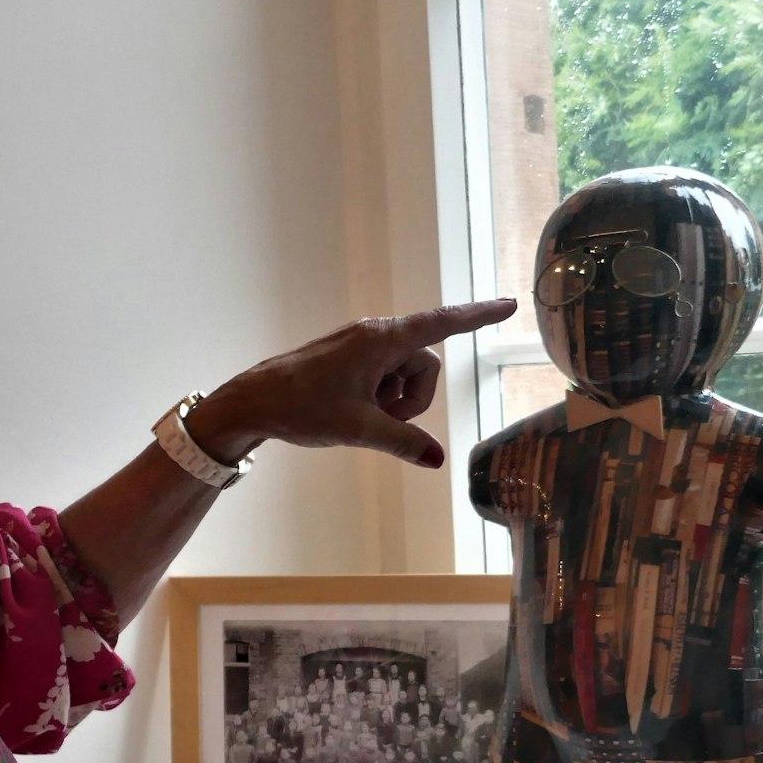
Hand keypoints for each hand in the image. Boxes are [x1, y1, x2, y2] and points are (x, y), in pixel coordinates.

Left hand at [187, 298, 516, 468]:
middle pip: (424, 365)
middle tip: (379, 420)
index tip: (509, 304)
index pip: (442, 324)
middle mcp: (374, 335)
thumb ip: (403, 442)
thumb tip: (437, 458)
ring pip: (403, 376)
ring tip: (357, 416)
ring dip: (393, 402)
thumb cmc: (301, 408)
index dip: (478, 316)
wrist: (252, 401)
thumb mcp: (358, 429)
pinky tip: (347, 411)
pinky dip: (377, 399)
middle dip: (413, 400)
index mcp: (381, 340)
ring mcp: (360, 346)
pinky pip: (382, 378)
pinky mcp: (348, 358)